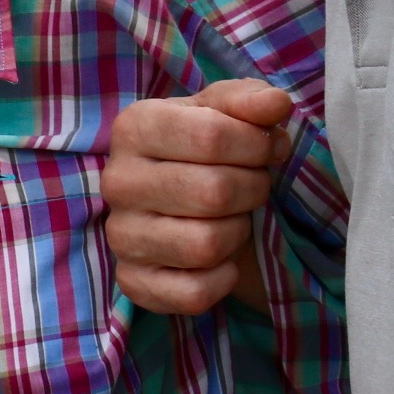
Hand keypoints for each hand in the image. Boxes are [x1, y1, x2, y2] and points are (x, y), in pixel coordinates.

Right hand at [106, 81, 293, 313]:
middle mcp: (117, 181)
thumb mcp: (225, 113)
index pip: (211, 136)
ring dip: (237, 233)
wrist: (179, 200)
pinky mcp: (132, 282)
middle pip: (214, 193)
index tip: (268, 149)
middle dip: (253, 190)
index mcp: (134, 127)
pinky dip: (222, 279)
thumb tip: (275, 105)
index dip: (256, 145)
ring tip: (233, 219)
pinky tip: (223, 260)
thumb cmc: (206, 149)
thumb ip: (251, 100)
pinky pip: (193, 293)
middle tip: (254, 186)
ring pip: (205, 245)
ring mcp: (120, 236)